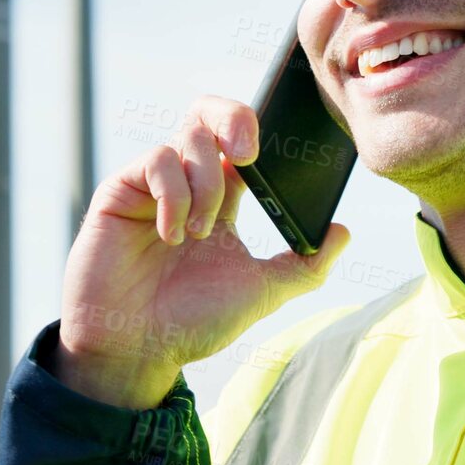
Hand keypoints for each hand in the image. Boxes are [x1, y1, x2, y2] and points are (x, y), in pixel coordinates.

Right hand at [56, 94, 350, 408]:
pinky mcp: (121, 190)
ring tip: (199, 234)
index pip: (243, 141)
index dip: (263, 134)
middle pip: (209, 113)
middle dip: (234, 117)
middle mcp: (186, 183)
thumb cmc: (191, 322)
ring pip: (189, 136)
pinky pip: (156, 160)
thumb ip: (306, 264)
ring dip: (206, 185)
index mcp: (222, 198)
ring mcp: (152, 184)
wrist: (136, 351)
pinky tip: (171, 234)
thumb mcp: (262, 292)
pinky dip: (173, 193)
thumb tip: (343, 231)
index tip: (283, 153)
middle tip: (249, 155)